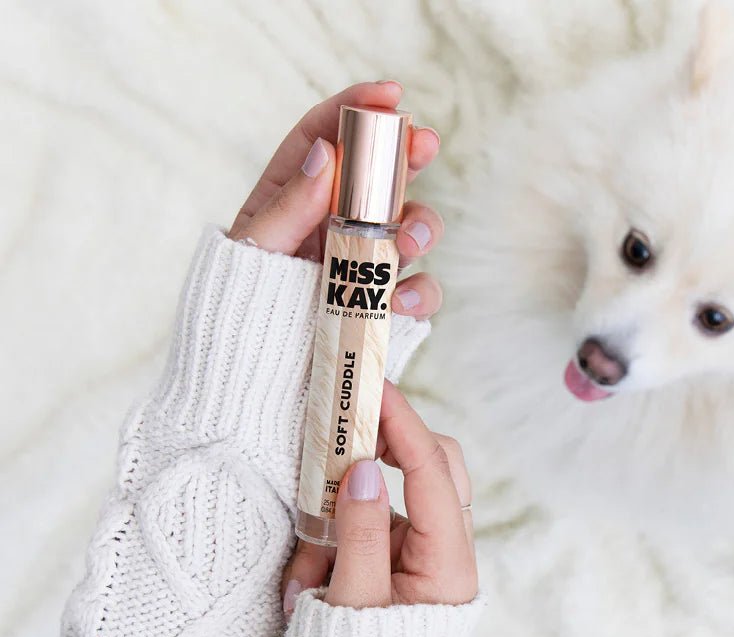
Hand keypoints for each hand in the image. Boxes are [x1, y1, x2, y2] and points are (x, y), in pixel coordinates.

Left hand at [229, 80, 442, 318]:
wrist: (250, 373)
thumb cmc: (239, 308)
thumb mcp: (254, 251)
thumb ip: (289, 206)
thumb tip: (328, 156)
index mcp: (295, 197)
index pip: (327, 138)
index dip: (358, 108)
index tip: (389, 95)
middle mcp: (335, 224)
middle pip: (381, 176)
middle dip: (408, 157)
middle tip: (424, 145)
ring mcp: (363, 263)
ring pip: (411, 229)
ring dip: (421, 227)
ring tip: (409, 242)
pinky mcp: (381, 303)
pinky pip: (415, 290)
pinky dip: (418, 293)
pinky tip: (399, 301)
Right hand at [283, 382, 476, 610]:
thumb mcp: (350, 604)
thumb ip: (358, 532)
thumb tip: (364, 468)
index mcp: (449, 564)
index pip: (432, 473)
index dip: (402, 423)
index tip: (371, 384)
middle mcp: (446, 553)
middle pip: (433, 469)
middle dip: (386, 449)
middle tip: (343, 432)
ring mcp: (422, 557)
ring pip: (388, 501)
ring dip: (338, 520)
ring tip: (304, 580)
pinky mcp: (397, 564)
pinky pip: (365, 531)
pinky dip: (331, 546)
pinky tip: (306, 587)